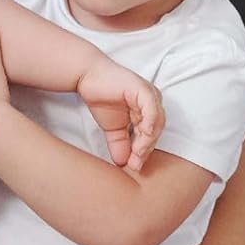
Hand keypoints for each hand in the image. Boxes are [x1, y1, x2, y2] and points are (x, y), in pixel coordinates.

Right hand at [76, 56, 163, 171]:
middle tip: (136, 164)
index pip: (152, 135)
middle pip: (156, 131)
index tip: (135, 166)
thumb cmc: (102, 98)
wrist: (88, 78)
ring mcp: (150, 95)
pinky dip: (149, 124)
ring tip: (137, 154)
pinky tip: (142, 135)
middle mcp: (153, 102)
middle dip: (146, 149)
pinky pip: (151, 109)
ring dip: (148, 140)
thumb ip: (119, 145)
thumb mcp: (112, 129)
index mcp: (148, 111)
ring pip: (156, 122)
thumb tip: (122, 164)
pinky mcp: (143, 90)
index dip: (144, 152)